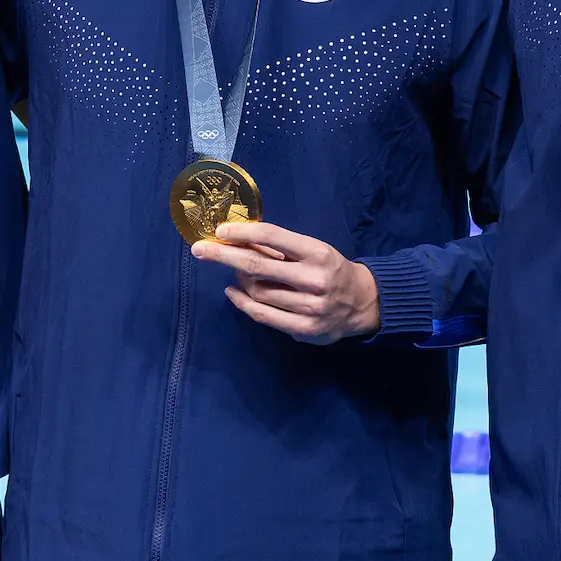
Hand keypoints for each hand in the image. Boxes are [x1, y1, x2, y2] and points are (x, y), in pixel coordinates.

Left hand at [193, 222, 379, 344]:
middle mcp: (314, 280)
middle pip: (257, 266)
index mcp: (317, 253)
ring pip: (257, 291)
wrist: (361, 303)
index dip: (243, 232)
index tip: (219, 230)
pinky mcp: (303, 329)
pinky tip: (233, 291)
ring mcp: (309, 307)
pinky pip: (262, 314)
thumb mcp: (312, 250)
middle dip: (223, 255)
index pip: (273, 237)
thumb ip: (281, 246)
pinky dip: (242, 302)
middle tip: (199, 249)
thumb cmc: (329, 269)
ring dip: (239, 279)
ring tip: (234, 271)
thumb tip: (239, 235)